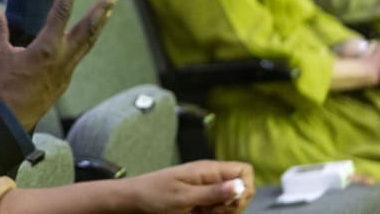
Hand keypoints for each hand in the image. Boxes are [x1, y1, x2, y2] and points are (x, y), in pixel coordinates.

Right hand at [0, 0, 115, 129]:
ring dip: (98, 25)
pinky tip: (87, 36)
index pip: (60, 14)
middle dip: (100, 11)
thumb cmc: (2, 86)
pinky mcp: (65, 80)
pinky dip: (86, 42)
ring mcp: (66, 70)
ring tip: (108, 11)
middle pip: (86, 30)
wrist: (10, 119)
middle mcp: (62, 58)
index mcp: (46, 48)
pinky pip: (79, 56)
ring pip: (87, 43)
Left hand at [127, 160, 254, 213]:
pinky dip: (213, 213)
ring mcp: (207, 187)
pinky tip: (198, 213)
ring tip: (202, 211)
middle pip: (241, 189)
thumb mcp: (185, 197)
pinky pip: (218, 207)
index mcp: (208, 169)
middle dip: (233, 204)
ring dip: (222, 211)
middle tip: (212, 210)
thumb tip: (240, 185)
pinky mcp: (202, 197)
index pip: (245, 170)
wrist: (135, 199)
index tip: (229, 202)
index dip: (245, 188)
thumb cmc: (155, 194)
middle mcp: (211, 175)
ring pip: (231, 201)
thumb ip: (213, 192)